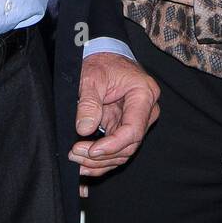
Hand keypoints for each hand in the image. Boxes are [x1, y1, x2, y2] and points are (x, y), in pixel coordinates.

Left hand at [71, 52, 159, 187]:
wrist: (105, 57)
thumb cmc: (101, 63)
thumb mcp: (91, 77)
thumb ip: (88, 102)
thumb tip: (84, 129)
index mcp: (144, 95)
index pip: (133, 130)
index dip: (112, 145)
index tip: (91, 150)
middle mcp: (146, 111)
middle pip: (129, 145)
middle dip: (102, 155)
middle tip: (75, 153)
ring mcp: (137, 121)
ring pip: (123, 152)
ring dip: (99, 162)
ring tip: (75, 160)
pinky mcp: (125, 128)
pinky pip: (117, 150)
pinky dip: (101, 161)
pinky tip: (84, 165)